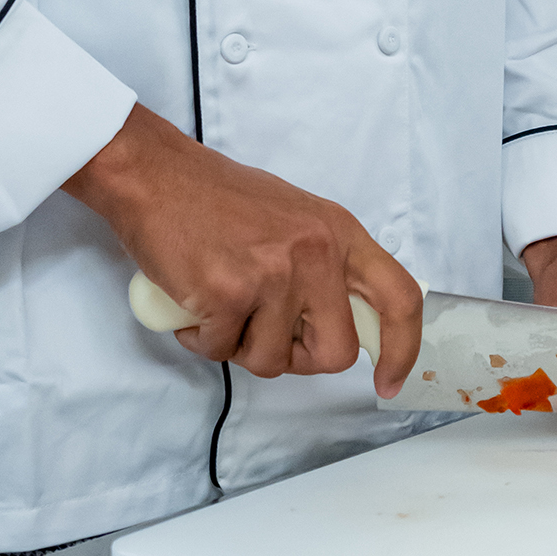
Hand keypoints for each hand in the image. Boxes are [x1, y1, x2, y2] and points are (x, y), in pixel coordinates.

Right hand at [64, 103, 422, 397]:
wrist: (154, 175)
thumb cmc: (215, 197)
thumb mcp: (294, 218)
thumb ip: (324, 265)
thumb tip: (338, 319)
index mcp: (339, 232)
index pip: (400, 298)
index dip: (402, 349)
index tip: (387, 380)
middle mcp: (316, 253)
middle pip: (337, 352)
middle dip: (299, 358)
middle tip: (264, 334)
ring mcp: (274, 274)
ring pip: (272, 360)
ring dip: (240, 346)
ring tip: (220, 307)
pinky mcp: (229, 292)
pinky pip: (221, 350)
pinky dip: (201, 339)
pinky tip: (193, 306)